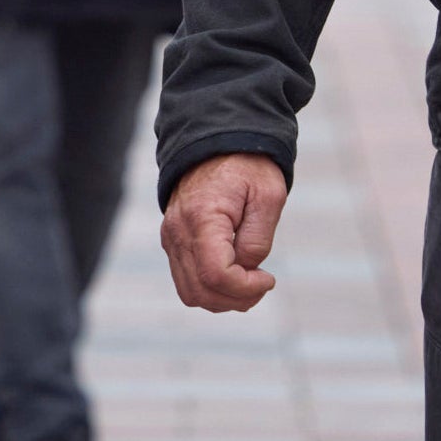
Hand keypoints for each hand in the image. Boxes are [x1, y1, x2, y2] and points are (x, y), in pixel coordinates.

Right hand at [162, 153, 286, 312]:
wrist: (215, 140)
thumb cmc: (247, 165)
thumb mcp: (268, 196)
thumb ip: (257, 240)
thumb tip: (246, 271)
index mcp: (202, 217)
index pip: (216, 275)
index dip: (246, 288)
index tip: (269, 277)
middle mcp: (178, 231)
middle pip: (201, 291)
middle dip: (237, 299)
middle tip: (262, 283)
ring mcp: (171, 238)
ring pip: (191, 293)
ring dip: (223, 299)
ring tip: (250, 283)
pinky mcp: (173, 241)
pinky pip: (187, 280)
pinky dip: (211, 289)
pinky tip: (235, 276)